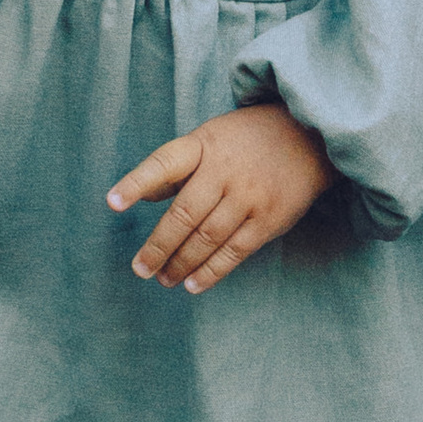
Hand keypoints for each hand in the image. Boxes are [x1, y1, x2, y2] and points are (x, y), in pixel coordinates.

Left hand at [107, 102, 332, 295]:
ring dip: (182, 264)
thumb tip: (142, 196)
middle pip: (184, 215)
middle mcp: (224, 171)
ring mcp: (249, 197)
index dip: (136, 183)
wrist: (309, 137)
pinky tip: (193, 284)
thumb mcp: (209, 139)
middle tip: (140, 269)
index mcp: (202, 146)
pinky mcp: (269, 220)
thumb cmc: (246, 140)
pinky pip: (235, 252)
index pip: (163, 164)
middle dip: (159, 246)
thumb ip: (177, 167)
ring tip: (164, 280)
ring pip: (207, 238)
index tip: (112, 203)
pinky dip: (211, 271)